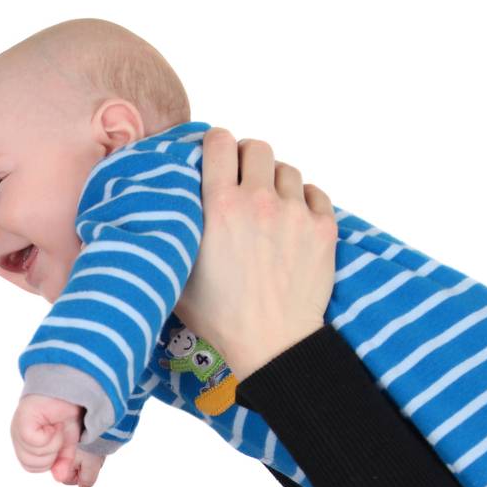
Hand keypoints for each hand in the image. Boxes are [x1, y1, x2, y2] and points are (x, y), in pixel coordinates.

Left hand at [10, 395, 105, 486]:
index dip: (50, 461)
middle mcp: (18, 435)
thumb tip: (59, 478)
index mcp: (24, 441)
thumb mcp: (69, 444)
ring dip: (53, 443)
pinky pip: (36, 442)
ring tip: (56, 426)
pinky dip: (51, 435)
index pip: (31, 467)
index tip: (61, 442)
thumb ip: (63, 462)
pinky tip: (54, 421)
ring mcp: (18, 426)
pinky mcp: (22, 419)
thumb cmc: (68, 412)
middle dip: (52, 454)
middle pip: (31, 465)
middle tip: (58, 434)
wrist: (72, 388)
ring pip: (34, 456)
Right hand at [173, 128, 337, 380]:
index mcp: (220, 207)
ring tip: (268, 206)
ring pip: (287, 170)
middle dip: (247, 158)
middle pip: (257, 147)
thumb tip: (162, 209)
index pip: (219, 142)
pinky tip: (291, 221)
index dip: (214, 144)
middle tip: (242, 179)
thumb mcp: (178, 273)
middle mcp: (259, 201)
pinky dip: (303, 200)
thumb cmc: (221, 316)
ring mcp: (295, 213)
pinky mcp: (323, 228)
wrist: (272, 343)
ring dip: (275, 181)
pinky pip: (315, 193)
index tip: (214, 156)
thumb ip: (175, 233)